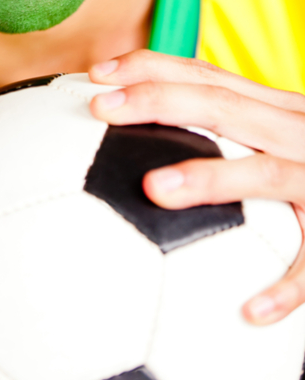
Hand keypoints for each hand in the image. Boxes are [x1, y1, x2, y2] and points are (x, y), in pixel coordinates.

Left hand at [88, 50, 304, 325]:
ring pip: (264, 172)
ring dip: (209, 178)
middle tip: (100, 108)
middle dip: (159, 100)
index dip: (151, 66)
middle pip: (222, 104)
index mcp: (274, 109)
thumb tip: (136, 161)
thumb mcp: (276, 139)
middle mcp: (297, 131)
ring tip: (153, 189)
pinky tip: (250, 312)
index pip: (207, 73)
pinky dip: (287, 285)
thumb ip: (222, 135)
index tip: (94, 74)